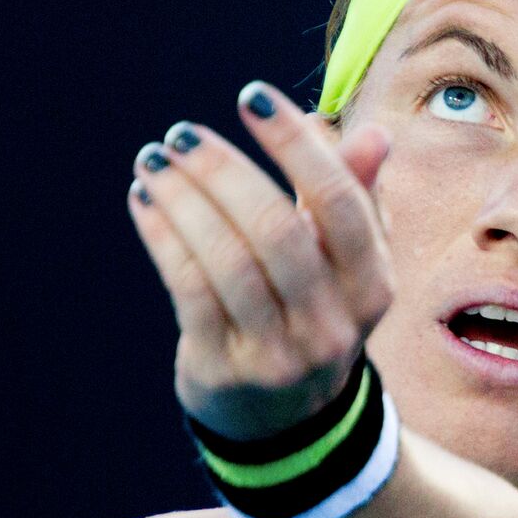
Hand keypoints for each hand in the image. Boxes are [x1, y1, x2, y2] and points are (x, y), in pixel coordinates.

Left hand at [128, 81, 391, 441]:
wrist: (290, 421)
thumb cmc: (317, 308)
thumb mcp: (348, 262)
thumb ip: (356, 196)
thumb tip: (373, 134)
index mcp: (373, 285)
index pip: (338, 202)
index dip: (295, 144)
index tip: (251, 96)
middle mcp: (333, 322)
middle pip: (277, 230)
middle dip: (224, 171)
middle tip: (182, 133)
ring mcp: (278, 353)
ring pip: (226, 259)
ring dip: (183, 199)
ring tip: (153, 158)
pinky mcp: (223, 370)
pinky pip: (186, 288)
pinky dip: (162, 235)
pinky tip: (144, 199)